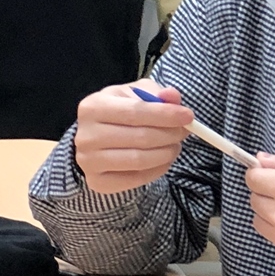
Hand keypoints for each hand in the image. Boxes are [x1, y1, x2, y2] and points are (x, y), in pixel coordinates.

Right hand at [72, 81, 192, 194]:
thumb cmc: (120, 112)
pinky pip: (136, 179)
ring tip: (174, 145)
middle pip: (139, 137)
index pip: (135, 111)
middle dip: (169, 134)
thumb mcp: (136, 94)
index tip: (188, 116)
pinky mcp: (98, 182)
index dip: (165, 114)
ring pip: (139, 160)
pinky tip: (163, 159)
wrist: (98, 138)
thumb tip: (173, 96)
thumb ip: (157, 93)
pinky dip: (157, 169)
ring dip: (166, 153)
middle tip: (184, 132)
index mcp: (93, 106)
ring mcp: (89, 161)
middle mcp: (86, 135)